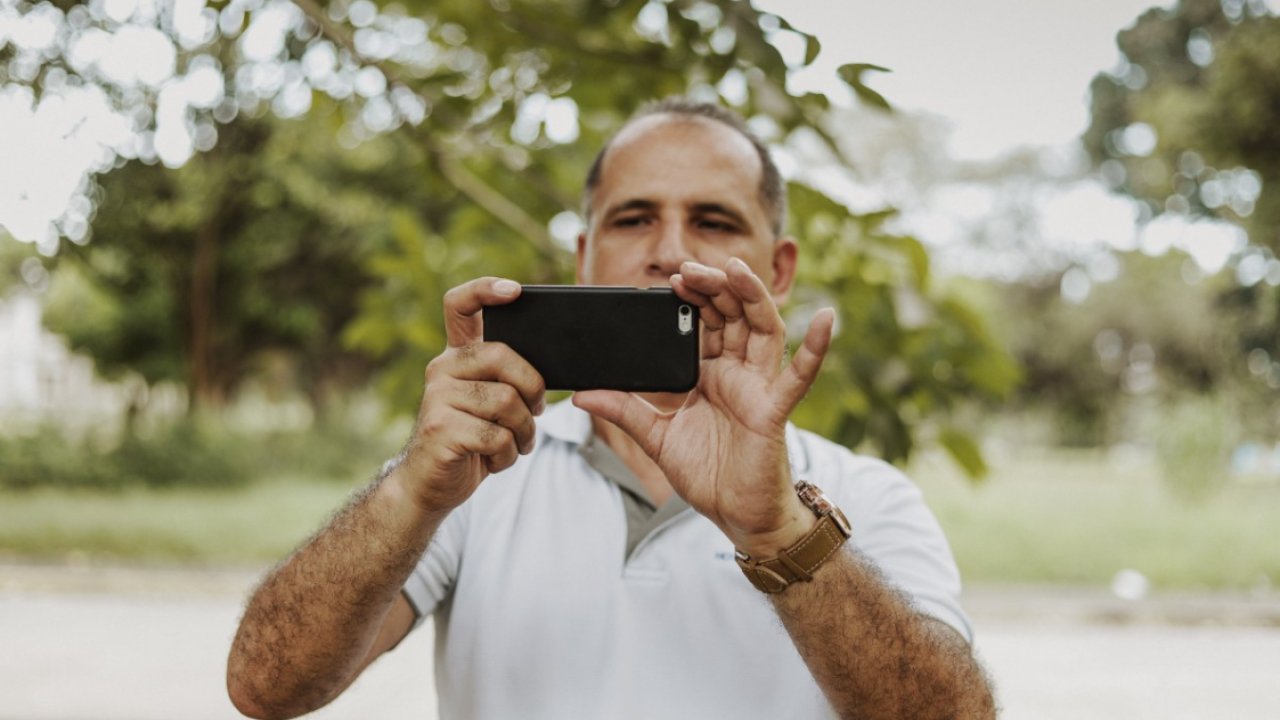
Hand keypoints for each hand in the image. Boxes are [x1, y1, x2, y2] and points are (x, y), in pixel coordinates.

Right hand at [390, 277, 545, 514]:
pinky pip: (497, 436)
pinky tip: (495, 460)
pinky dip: (508, 455)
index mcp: (457, 357)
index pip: (460, 305)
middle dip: (532, 388)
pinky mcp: (441, 428)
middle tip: (535, 412)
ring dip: (524, 432)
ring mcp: (437, 398)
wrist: (430, 486)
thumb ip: (506, 378)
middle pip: (502, 355)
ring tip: (515, 444)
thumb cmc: (471, 441)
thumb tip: (549, 366)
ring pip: (506, 401)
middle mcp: (442, 368)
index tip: (514, 291)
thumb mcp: (489, 403)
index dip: (485, 289)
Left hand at [573, 258, 833, 554]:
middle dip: (715, 287)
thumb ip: (623, 411)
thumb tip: (581, 394)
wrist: (737, 518)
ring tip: (736, 269)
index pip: (706, 323)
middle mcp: (738, 373)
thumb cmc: (708, 475)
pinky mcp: (773, 411)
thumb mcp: (656, 437)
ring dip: (752, 297)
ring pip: (762, 330)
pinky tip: (826, 318)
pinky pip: (798, 377)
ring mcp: (759, 388)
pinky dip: (816, 348)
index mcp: (711, 374)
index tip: (673, 277)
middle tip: (691, 268)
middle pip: (733, 315)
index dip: (694, 297)